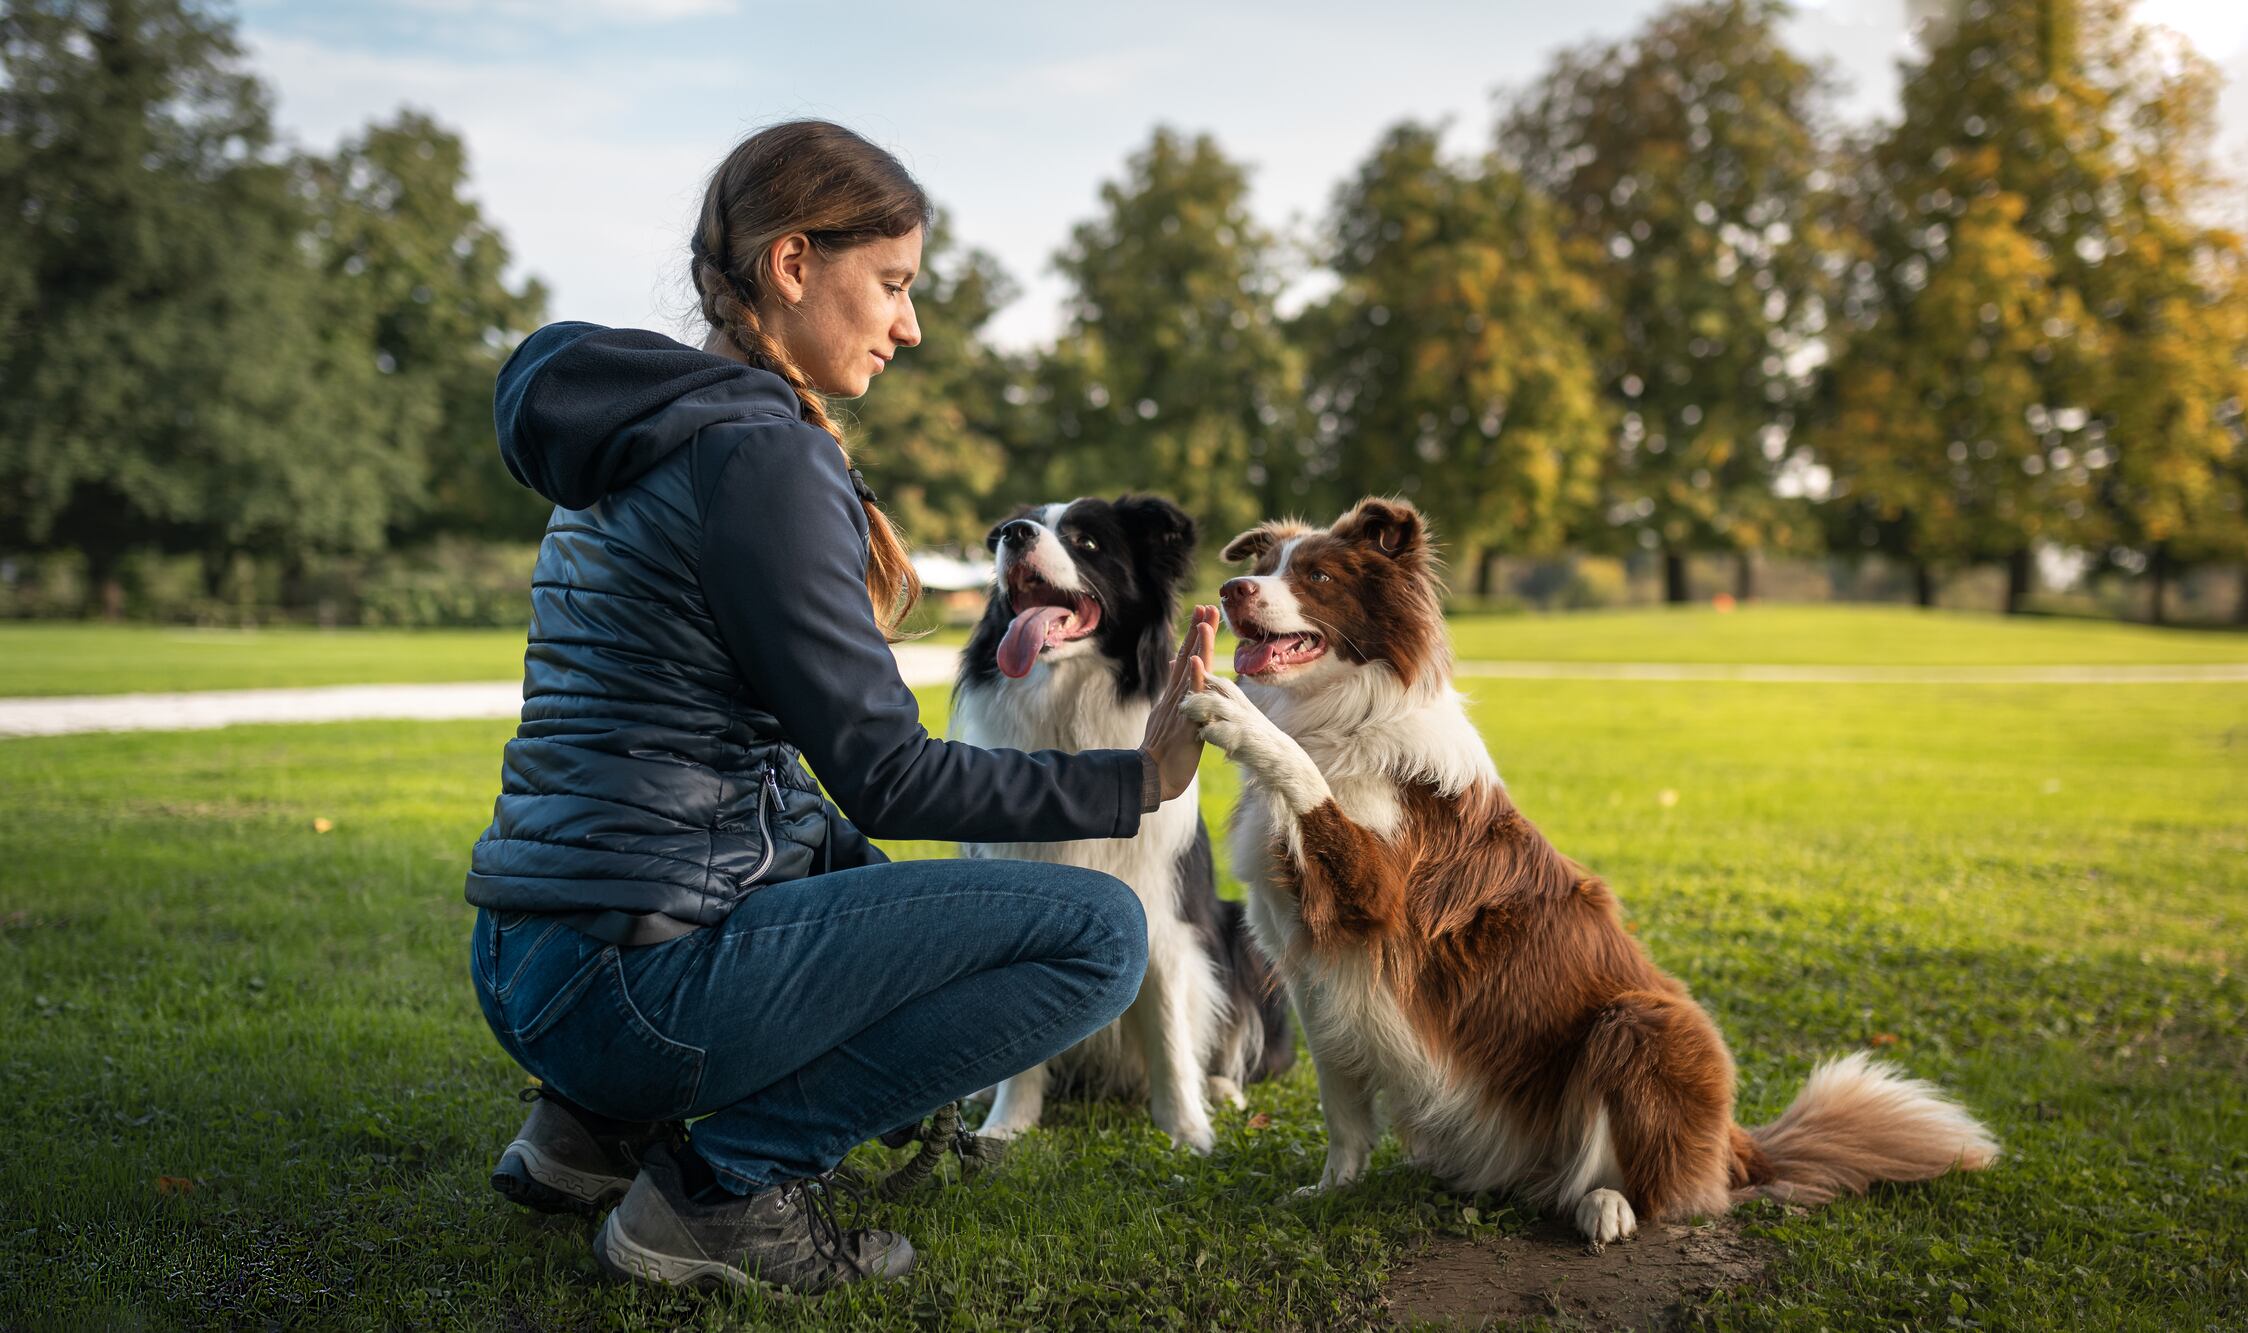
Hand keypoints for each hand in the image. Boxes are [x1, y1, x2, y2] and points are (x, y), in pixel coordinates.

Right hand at [1139, 605, 1219, 803]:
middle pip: (1189, 657)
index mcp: (1174, 696)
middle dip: (1199, 631)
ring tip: (1205, 620)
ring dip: (1198, 644)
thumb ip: (1173, 692)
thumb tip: (1175, 668)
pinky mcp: (1184, 720)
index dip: (1194, 638)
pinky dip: (1193, 677)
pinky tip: (1196, 658)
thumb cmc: (1161, 752)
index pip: (1186, 660)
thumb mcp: (1167, 716)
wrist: (1151, 776)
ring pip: (1191, 670)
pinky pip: (1190, 696)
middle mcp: (1176, 696)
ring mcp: (1180, 707)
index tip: (1203, 615)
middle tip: (1209, 606)